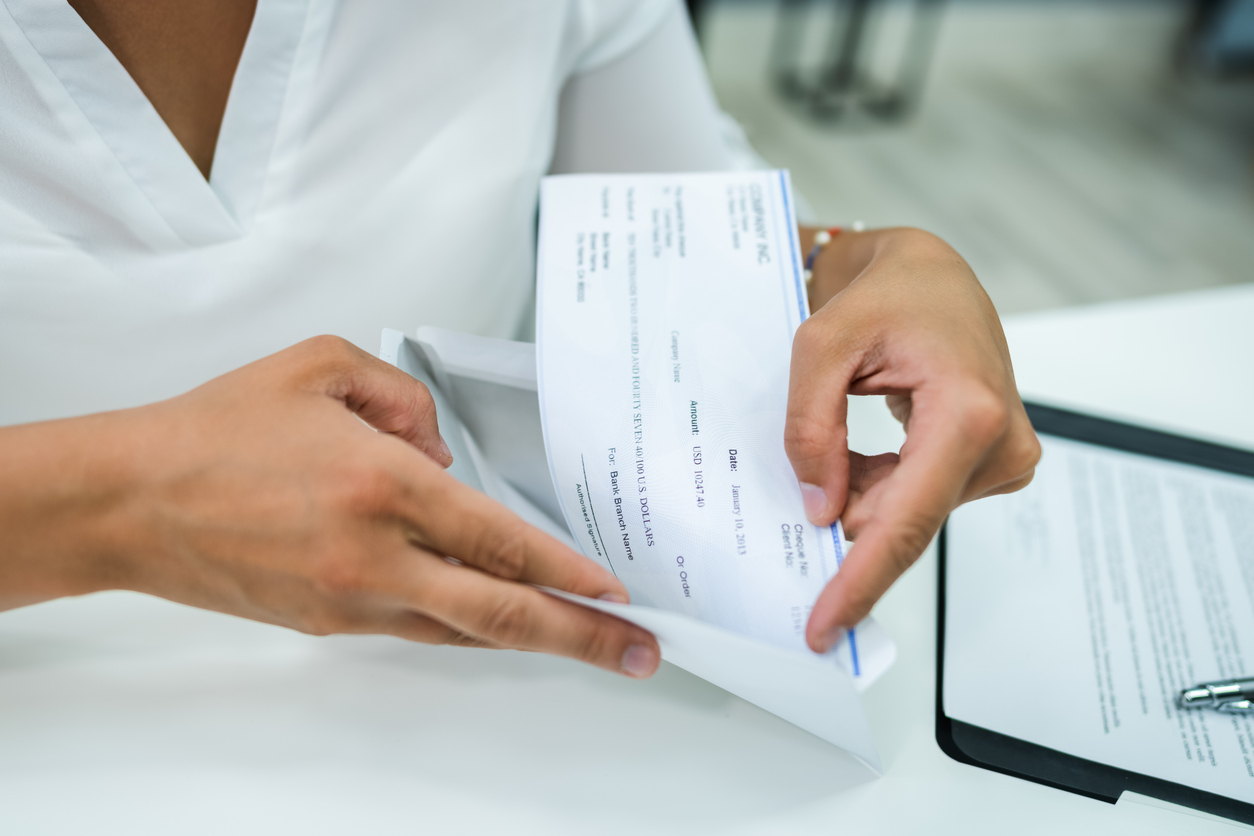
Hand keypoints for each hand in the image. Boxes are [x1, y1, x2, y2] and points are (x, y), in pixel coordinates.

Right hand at [0, 336, 659, 677]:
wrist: (135, 499)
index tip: (614, 589)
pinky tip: (495, 617)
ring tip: (584, 640)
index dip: (567, 570)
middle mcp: (373, 555)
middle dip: (581, 636)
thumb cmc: (219, 431)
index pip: (500, 539)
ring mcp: (351, 600)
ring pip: (463, 630)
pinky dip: (464, 624)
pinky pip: (417, 629)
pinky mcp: (329, 624)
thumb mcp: (322, 366)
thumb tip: (443, 453)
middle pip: (500, 611)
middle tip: (636, 651)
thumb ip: (405, 399)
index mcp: (380, 484)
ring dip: (529, 636)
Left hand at [787, 228, 1039, 651]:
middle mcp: (998, 444)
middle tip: (795, 523)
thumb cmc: (888, 292)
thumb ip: (812, 427)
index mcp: (968, 411)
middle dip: (846, 533)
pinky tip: (859, 459)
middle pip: (904, 524)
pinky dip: (879, 491)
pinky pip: (919, 500)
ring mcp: (1001, 458)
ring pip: (907, 515)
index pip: (906, 520)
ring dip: (860, 499)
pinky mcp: (990, 463)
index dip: (860, 581)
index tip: (824, 626)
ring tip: (835, 450)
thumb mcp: (821, 344)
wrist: (932, 273)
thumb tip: (819, 506)